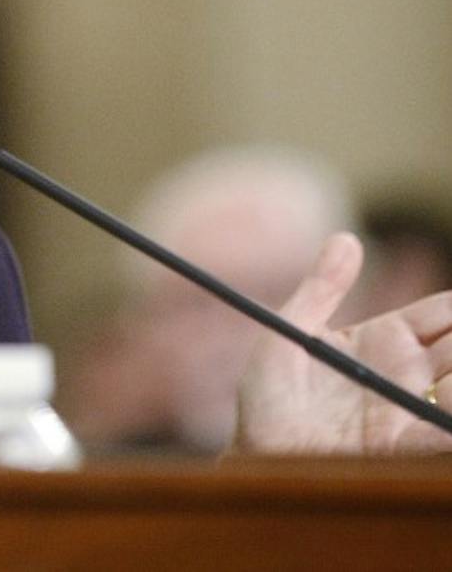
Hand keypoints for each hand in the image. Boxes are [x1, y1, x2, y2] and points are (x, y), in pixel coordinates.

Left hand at [233, 231, 451, 454]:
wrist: (256, 451)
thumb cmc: (267, 392)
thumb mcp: (291, 330)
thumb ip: (321, 287)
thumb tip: (347, 237)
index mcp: (387, 338)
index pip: (444, 314)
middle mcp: (408, 372)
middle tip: (451, 348)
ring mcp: (410, 408)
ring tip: (448, 377)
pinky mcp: (405, 445)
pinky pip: (444, 434)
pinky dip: (450, 421)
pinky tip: (446, 399)